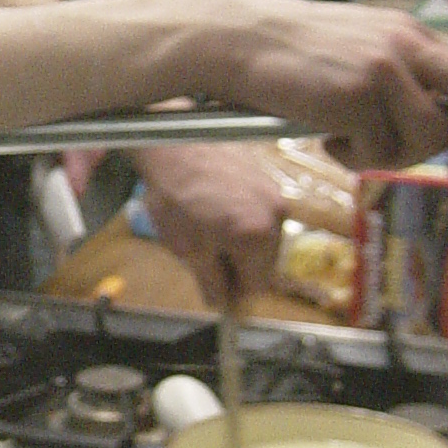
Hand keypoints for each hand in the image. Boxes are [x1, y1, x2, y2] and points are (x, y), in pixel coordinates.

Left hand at [135, 143, 284, 306]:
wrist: (172, 144)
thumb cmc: (175, 195)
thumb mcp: (188, 248)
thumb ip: (211, 281)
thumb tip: (222, 303)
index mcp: (258, 236)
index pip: (258, 286)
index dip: (236, 293)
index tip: (220, 293)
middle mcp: (275, 215)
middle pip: (265, 263)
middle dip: (240, 268)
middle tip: (209, 262)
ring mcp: (274, 194)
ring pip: (264, 239)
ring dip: (242, 245)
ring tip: (209, 232)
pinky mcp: (267, 180)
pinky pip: (260, 215)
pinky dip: (243, 222)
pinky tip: (217, 213)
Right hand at [232, 0, 447, 176]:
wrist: (236, 39)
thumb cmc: (289, 53)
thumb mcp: (358, 47)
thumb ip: (399, 72)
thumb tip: (436, 120)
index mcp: (409, 33)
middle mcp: (405, 45)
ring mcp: (382, 70)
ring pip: (432, 135)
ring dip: (397, 157)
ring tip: (356, 147)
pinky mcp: (354, 97)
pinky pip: (379, 150)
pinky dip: (354, 158)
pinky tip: (325, 139)